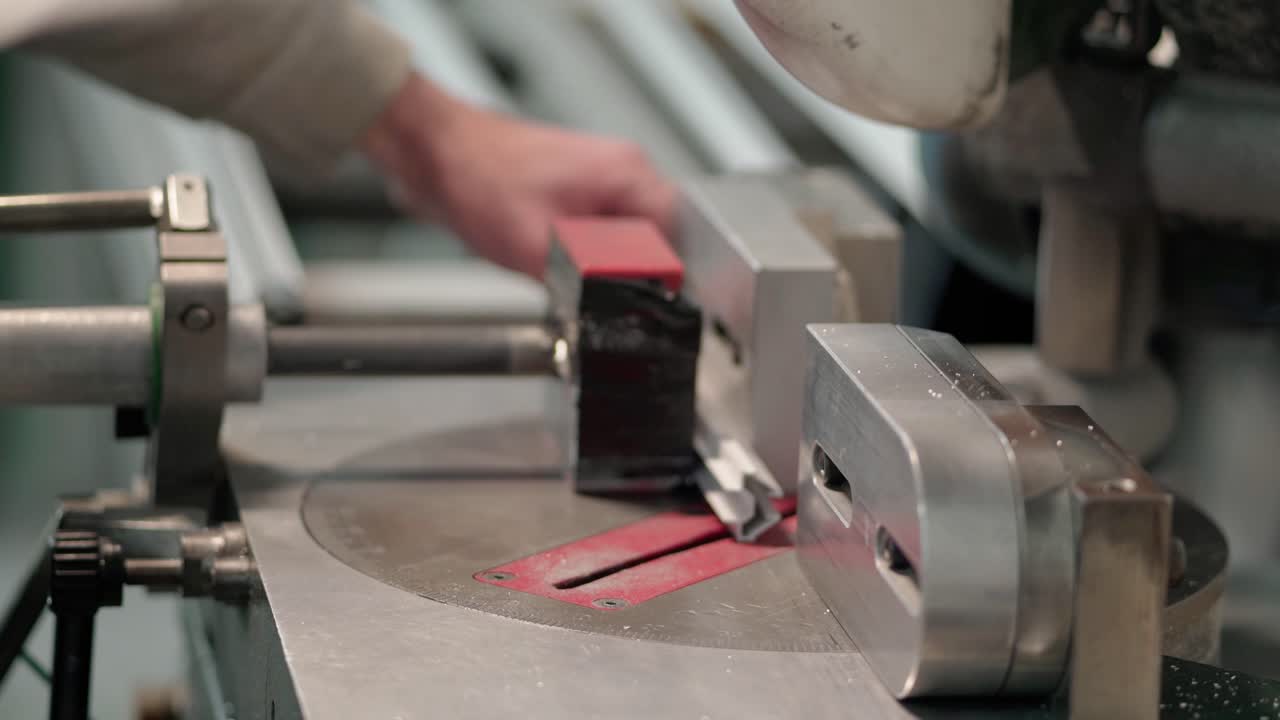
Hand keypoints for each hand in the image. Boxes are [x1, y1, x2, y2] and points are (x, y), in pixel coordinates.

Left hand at [362, 73, 676, 278]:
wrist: (433, 153)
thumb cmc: (478, 178)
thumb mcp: (539, 247)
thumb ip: (588, 284)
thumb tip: (617, 314)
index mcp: (628, 174)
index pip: (678, 239)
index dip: (663, 281)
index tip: (643, 308)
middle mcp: (621, 172)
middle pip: (654, 245)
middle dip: (628, 277)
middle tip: (591, 294)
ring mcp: (599, 181)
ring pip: (624, 245)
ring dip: (600, 269)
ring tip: (561, 273)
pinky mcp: (575, 194)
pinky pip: (596, 238)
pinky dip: (580, 258)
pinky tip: (551, 263)